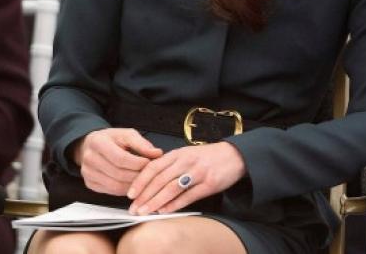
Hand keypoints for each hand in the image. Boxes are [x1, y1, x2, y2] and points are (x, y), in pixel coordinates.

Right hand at [74, 128, 162, 195]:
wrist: (91, 145)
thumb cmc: (112, 139)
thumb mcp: (127, 134)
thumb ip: (142, 144)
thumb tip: (157, 153)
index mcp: (98, 142)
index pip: (121, 158)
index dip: (138, 163)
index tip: (150, 162)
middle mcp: (90, 158)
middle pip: (118, 173)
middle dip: (138, 175)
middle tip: (151, 173)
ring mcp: (88, 173)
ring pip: (115, 185)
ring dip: (133, 185)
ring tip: (145, 179)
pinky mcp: (90, 183)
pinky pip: (111, 191)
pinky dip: (125, 190)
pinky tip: (134, 185)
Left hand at [127, 141, 245, 214]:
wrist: (235, 155)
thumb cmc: (210, 156)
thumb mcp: (188, 154)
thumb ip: (170, 164)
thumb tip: (149, 181)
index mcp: (180, 153)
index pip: (154, 167)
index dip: (140, 181)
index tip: (130, 193)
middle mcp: (187, 161)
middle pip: (160, 180)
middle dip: (144, 196)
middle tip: (134, 208)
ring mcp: (199, 173)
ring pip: (171, 188)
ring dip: (155, 202)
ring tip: (145, 212)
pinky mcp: (209, 184)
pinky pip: (188, 196)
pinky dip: (174, 205)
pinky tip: (165, 211)